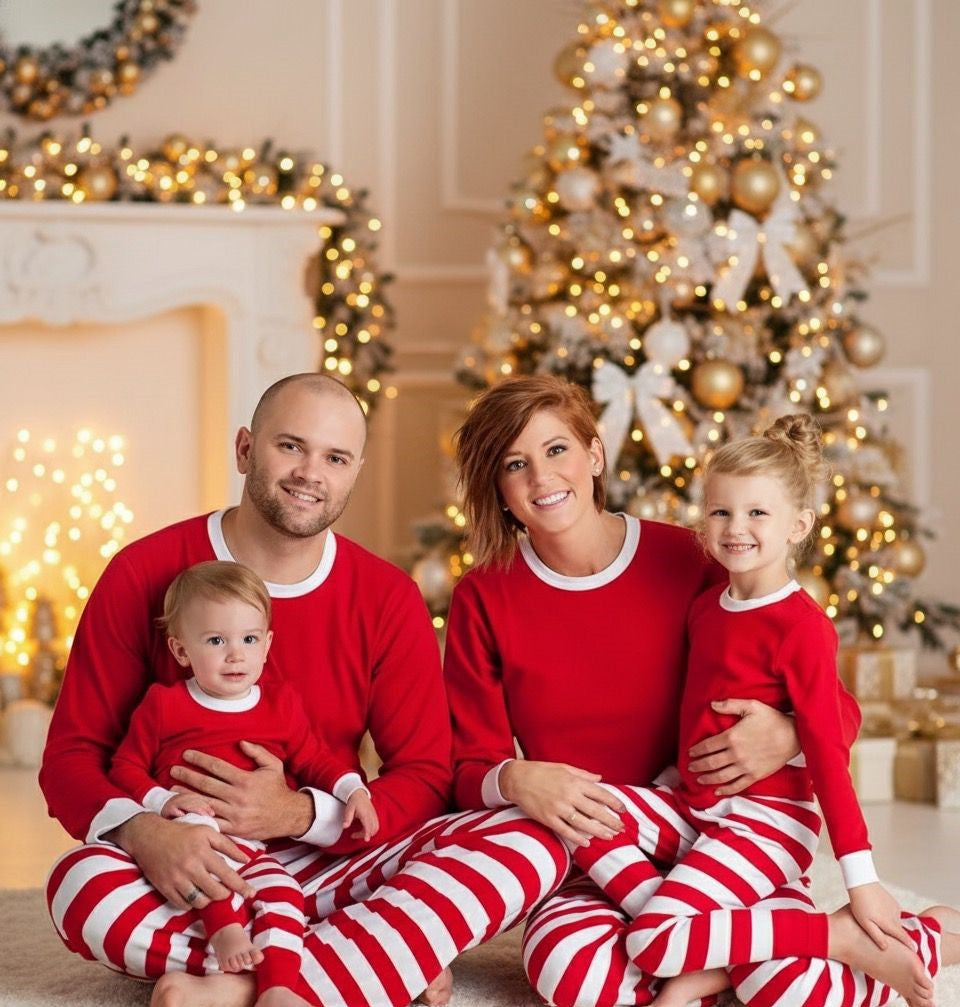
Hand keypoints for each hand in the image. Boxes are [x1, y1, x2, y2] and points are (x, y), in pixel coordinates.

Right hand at [106, 813, 253, 909]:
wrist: (149, 836)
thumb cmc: (182, 832)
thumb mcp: (207, 831)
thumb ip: (228, 845)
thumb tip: (246, 859)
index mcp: (203, 851)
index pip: (227, 874)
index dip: (241, 886)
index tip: (251, 893)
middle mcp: (190, 867)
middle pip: (215, 892)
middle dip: (225, 894)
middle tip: (227, 891)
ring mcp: (176, 879)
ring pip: (200, 901)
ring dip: (209, 900)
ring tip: (212, 893)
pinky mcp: (164, 888)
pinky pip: (183, 905)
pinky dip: (192, 903)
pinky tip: (196, 895)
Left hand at [169, 742, 312, 839]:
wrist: (288, 816)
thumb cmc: (278, 788)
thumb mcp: (273, 765)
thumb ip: (258, 752)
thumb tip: (240, 742)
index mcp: (245, 780)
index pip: (217, 767)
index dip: (200, 759)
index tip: (187, 754)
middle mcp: (238, 797)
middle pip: (206, 784)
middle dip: (187, 775)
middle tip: (173, 770)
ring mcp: (234, 814)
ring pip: (204, 803)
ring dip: (186, 796)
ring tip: (172, 790)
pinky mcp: (234, 829)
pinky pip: (211, 823)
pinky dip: (197, 816)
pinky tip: (185, 812)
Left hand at [343, 790, 378, 841]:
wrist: (359, 793)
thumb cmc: (354, 801)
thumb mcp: (349, 809)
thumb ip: (347, 818)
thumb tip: (345, 826)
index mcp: (365, 814)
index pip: (368, 826)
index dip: (368, 834)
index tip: (366, 839)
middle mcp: (371, 815)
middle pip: (372, 829)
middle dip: (365, 835)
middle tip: (355, 835)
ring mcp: (374, 815)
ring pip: (375, 828)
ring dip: (369, 833)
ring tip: (359, 833)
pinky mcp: (374, 815)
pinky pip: (376, 825)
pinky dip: (371, 829)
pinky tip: (364, 829)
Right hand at [499, 760, 626, 847]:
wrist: (517, 778)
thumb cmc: (541, 771)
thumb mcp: (564, 767)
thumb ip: (583, 774)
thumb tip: (600, 778)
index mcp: (574, 781)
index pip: (600, 793)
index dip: (614, 802)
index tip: (623, 810)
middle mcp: (568, 795)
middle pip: (595, 811)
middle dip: (611, 820)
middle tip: (622, 828)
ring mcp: (558, 808)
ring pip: (583, 823)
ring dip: (598, 832)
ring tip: (610, 837)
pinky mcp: (548, 818)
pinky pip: (565, 831)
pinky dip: (577, 838)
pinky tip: (587, 843)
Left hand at [687, 699, 798, 795]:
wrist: (794, 736)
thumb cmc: (772, 719)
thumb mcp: (751, 706)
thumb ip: (730, 705)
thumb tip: (712, 704)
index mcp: (732, 737)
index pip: (708, 746)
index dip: (697, 750)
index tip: (690, 752)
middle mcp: (736, 754)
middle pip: (711, 763)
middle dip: (698, 766)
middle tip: (689, 767)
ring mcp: (746, 767)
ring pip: (721, 776)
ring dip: (707, 779)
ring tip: (698, 779)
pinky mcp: (756, 775)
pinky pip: (737, 785)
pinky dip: (726, 789)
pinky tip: (717, 790)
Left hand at [849, 882, 913, 950]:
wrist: (861, 882)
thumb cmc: (860, 904)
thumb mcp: (865, 923)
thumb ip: (877, 936)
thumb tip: (886, 948)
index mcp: (891, 924)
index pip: (905, 940)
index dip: (910, 949)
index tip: (915, 958)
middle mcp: (896, 917)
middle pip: (901, 932)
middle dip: (900, 940)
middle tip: (898, 949)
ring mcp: (895, 908)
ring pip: (896, 923)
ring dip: (892, 927)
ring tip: (883, 930)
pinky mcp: (892, 901)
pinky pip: (893, 914)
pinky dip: (889, 918)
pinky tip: (880, 917)